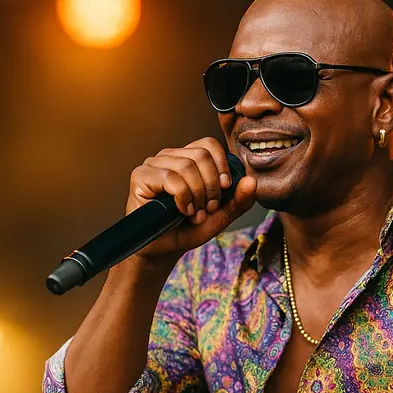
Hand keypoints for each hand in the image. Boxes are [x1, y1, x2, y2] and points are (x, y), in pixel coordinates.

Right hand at [126, 137, 255, 260]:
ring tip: (194, 213)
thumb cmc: (189, 228)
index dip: (221, 165)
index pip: (209, 144)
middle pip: (201, 155)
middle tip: (207, 208)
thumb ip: (239, 199)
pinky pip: (171, 178)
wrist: (165, 248)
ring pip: (187, 167)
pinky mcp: (141, 176)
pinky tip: (182, 211)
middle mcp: (170, 156)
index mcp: (189, 158)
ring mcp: (154, 164)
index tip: (225, 189)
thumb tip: (252, 181)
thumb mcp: (221, 215)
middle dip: (211, 186)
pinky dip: (183, 198)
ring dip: (197, 195)